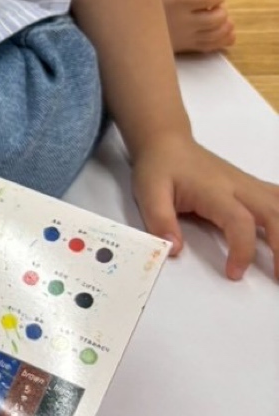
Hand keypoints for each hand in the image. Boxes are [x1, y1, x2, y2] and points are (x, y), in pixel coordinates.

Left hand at [131, 133, 277, 279]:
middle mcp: (238, 186)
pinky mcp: (251, 186)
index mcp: (214, 190)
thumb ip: (160, 221)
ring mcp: (247, 185)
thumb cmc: (159, 167)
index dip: (243, 250)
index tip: (234, 273)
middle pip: (273, 214)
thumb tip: (174, 249)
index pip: (240, 221)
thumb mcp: (149, 193)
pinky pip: (278, 198)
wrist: (166, 143)